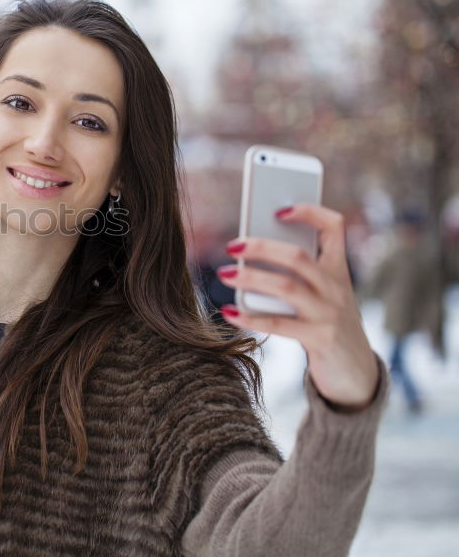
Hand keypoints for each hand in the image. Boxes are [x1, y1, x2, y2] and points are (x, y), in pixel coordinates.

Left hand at [215, 203, 378, 410]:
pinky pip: (280, 324)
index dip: (310, 212)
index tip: (279, 209)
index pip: (334, 227)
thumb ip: (294, 275)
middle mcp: (336, 288)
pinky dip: (251, 317)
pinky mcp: (320, 339)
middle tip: (232, 245)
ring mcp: (330, 314)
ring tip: (225, 272)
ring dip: (252, 277)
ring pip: (288, 286)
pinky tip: (229, 311)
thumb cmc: (325, 323)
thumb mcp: (319, 295)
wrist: (355, 371)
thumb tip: (247, 254)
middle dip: (263, 247)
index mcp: (337, 269)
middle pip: (299, 256)